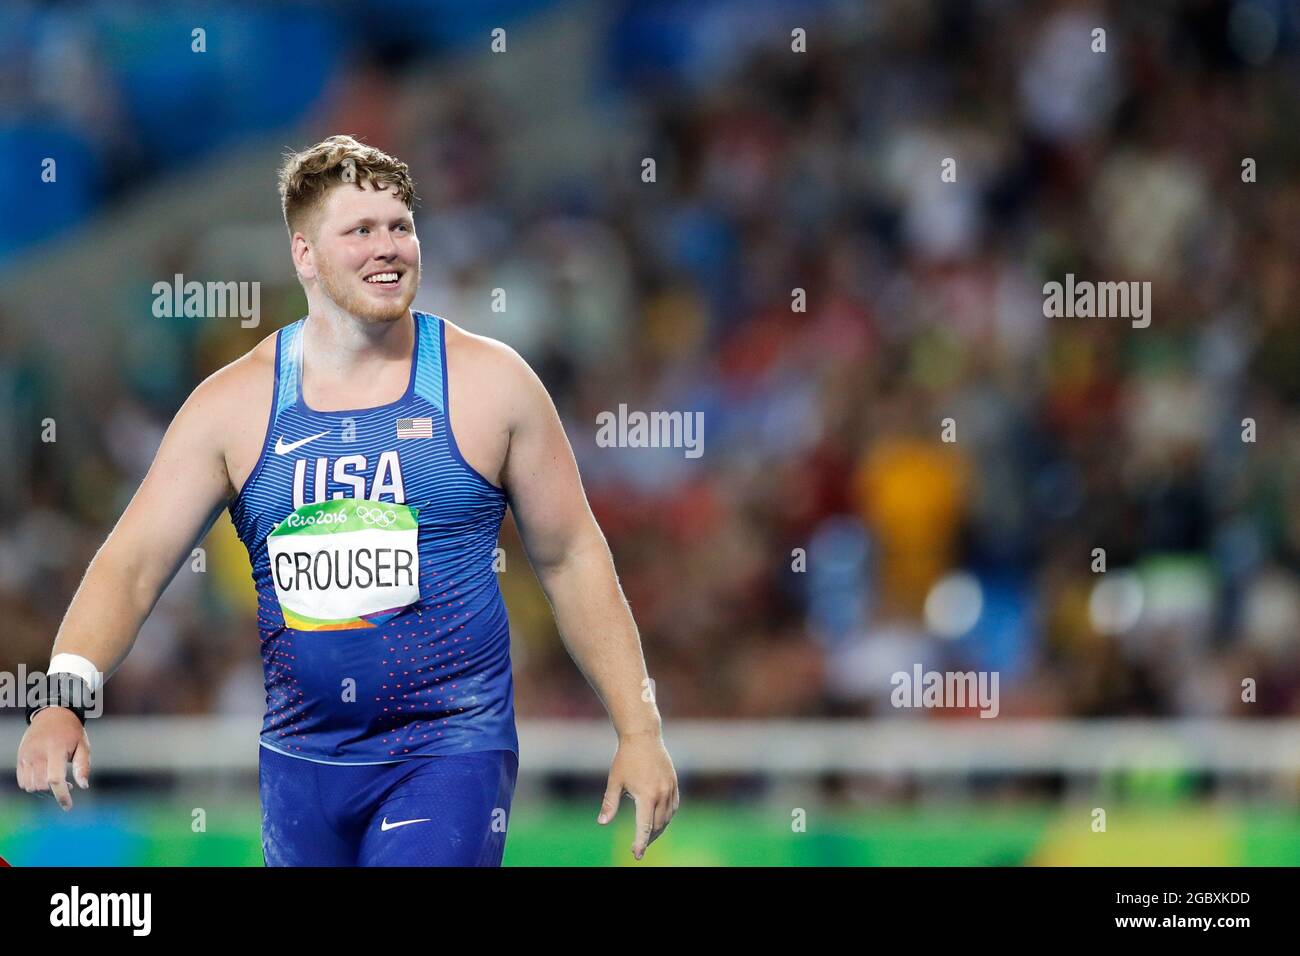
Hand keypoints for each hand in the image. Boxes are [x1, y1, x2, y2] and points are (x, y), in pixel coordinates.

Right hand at [16, 708, 90, 810]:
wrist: (52, 715)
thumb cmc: (71, 732)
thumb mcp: (84, 745)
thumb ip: (83, 766)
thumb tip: (83, 786)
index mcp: (56, 749)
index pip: (55, 779)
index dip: (62, 796)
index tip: (68, 806)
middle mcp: (38, 753)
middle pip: (41, 786)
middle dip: (54, 792)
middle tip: (67, 784)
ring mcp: (26, 755)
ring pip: (30, 786)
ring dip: (43, 789)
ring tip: (55, 779)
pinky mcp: (20, 758)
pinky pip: (22, 781)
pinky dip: (32, 785)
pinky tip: (44, 776)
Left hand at [597, 730, 678, 860]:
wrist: (643, 736)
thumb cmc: (625, 758)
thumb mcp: (615, 781)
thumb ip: (609, 803)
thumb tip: (602, 822)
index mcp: (646, 796)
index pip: (644, 827)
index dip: (641, 843)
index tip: (637, 855)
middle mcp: (661, 794)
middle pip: (657, 826)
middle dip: (648, 839)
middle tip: (637, 846)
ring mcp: (670, 788)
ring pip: (667, 818)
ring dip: (658, 830)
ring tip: (647, 836)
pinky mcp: (674, 783)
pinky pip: (673, 807)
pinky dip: (667, 817)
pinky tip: (659, 820)